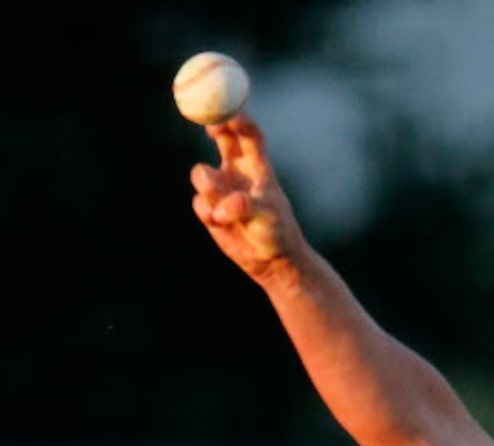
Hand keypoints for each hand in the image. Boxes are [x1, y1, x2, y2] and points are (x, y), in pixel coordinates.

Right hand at [190, 116, 303, 278]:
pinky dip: (207, 213)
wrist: (272, 261)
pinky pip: (198, 203)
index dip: (239, 120)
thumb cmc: (277, 233)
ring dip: (208, 187)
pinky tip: (222, 225)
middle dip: (213, 127)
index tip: (230, 118)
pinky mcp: (209, 208)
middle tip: (210, 129)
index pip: (248, 134)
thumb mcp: (268, 217)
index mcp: (257, 165)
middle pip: (221, 136)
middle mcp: (236, 171)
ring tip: (225, 212)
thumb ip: (245, 205)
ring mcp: (220, 188)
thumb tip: (224, 206)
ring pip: (200, 174)